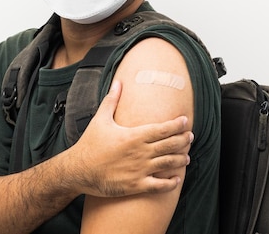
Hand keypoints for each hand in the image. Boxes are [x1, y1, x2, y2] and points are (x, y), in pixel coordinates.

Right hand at [67, 80, 193, 197]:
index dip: (177, 125)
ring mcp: (140, 170)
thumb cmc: (90, 144)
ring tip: (187, 157)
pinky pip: (159, 186)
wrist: (79, 170)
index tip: (185, 121)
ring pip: (169, 164)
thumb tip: (118, 82)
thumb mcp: (100, 119)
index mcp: (134, 135)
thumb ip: (112, 100)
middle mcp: (141, 152)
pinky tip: (175, 179)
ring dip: (181, 160)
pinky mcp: (136, 185)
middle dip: (184, 140)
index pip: (163, 128)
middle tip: (190, 137)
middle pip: (170, 145)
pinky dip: (170, 182)